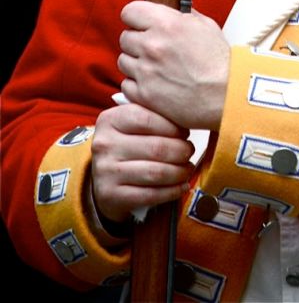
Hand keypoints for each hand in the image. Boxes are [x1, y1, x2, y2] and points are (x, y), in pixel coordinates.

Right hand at [91, 103, 193, 224]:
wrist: (99, 178)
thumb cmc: (124, 144)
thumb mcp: (130, 123)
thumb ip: (153, 114)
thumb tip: (185, 118)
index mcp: (110, 120)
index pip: (148, 119)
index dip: (173, 126)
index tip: (185, 132)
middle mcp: (105, 145)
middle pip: (156, 147)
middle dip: (181, 150)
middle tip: (189, 151)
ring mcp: (106, 172)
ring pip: (156, 173)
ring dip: (180, 172)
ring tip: (188, 168)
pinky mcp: (111, 196)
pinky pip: (151, 194)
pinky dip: (172, 191)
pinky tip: (182, 186)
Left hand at [118, 1, 229, 130]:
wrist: (226, 96)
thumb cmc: (220, 63)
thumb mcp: (206, 27)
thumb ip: (184, 16)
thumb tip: (173, 12)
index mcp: (166, 24)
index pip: (130, 11)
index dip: (136, 18)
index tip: (141, 23)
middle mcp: (151, 45)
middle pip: (125, 37)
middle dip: (138, 42)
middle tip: (154, 49)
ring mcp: (145, 71)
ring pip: (124, 61)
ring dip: (136, 63)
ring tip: (156, 69)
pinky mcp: (143, 94)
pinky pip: (126, 84)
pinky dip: (137, 85)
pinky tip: (155, 84)